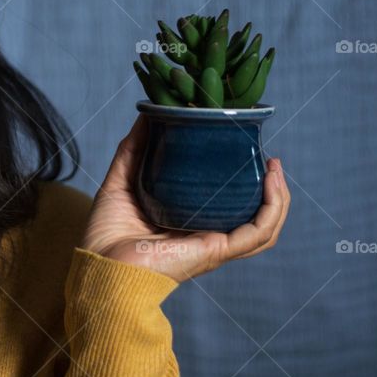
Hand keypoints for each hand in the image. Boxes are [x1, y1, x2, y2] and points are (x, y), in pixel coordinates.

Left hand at [80, 114, 289, 282]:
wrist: (98, 264)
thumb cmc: (106, 234)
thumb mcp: (122, 180)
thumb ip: (134, 149)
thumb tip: (147, 113)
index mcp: (188, 221)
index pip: (227, 203)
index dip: (243, 179)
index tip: (246, 149)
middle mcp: (205, 233)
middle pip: (252, 214)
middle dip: (269, 188)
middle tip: (270, 158)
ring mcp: (212, 243)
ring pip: (264, 225)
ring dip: (278, 197)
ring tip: (276, 168)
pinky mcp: (214, 250)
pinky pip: (257, 233)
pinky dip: (272, 208)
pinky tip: (272, 182)